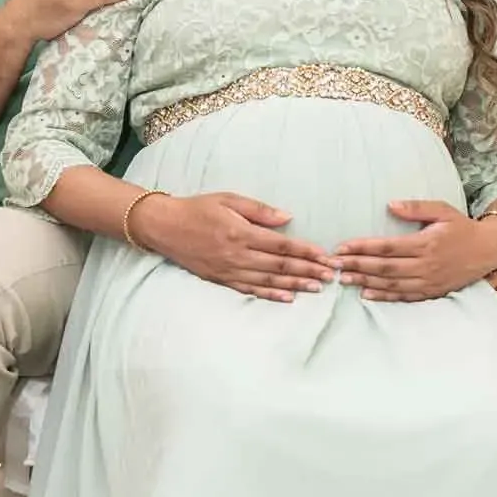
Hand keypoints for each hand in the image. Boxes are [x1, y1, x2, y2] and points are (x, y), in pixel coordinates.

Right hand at [138, 191, 335, 301]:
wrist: (165, 227)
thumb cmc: (198, 208)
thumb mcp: (229, 199)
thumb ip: (260, 210)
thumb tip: (288, 218)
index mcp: (241, 232)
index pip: (282, 244)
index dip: (306, 251)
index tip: (325, 256)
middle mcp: (237, 254)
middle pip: (280, 264)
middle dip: (308, 270)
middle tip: (331, 275)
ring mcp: (229, 270)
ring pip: (268, 279)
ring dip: (295, 284)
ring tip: (316, 288)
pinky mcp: (221, 279)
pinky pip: (250, 289)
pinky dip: (270, 294)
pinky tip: (287, 297)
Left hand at [336, 199, 496, 302]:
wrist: (488, 250)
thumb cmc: (462, 227)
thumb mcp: (442, 210)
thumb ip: (416, 208)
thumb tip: (390, 204)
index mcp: (426, 243)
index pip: (388, 246)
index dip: (363, 247)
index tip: (342, 247)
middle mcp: (426, 264)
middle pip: (385, 267)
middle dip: (357, 265)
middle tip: (334, 265)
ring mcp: (429, 281)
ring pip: (391, 284)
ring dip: (365, 282)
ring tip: (344, 279)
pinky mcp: (431, 292)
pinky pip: (404, 296)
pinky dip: (384, 296)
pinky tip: (366, 294)